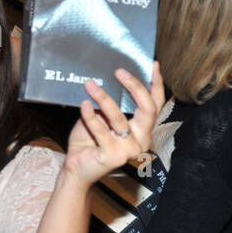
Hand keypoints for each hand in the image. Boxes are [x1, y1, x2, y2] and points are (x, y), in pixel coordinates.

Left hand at [62, 62, 164, 186]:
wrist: (76, 167)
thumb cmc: (90, 141)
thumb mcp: (103, 117)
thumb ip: (111, 104)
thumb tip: (110, 78)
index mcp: (143, 130)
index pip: (155, 105)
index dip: (155, 84)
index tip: (152, 64)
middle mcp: (142, 140)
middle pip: (147, 109)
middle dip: (135, 87)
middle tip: (119, 71)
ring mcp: (129, 150)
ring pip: (120, 118)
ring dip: (104, 98)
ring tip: (90, 84)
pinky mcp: (113, 156)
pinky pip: (101, 131)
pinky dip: (91, 116)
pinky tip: (84, 104)